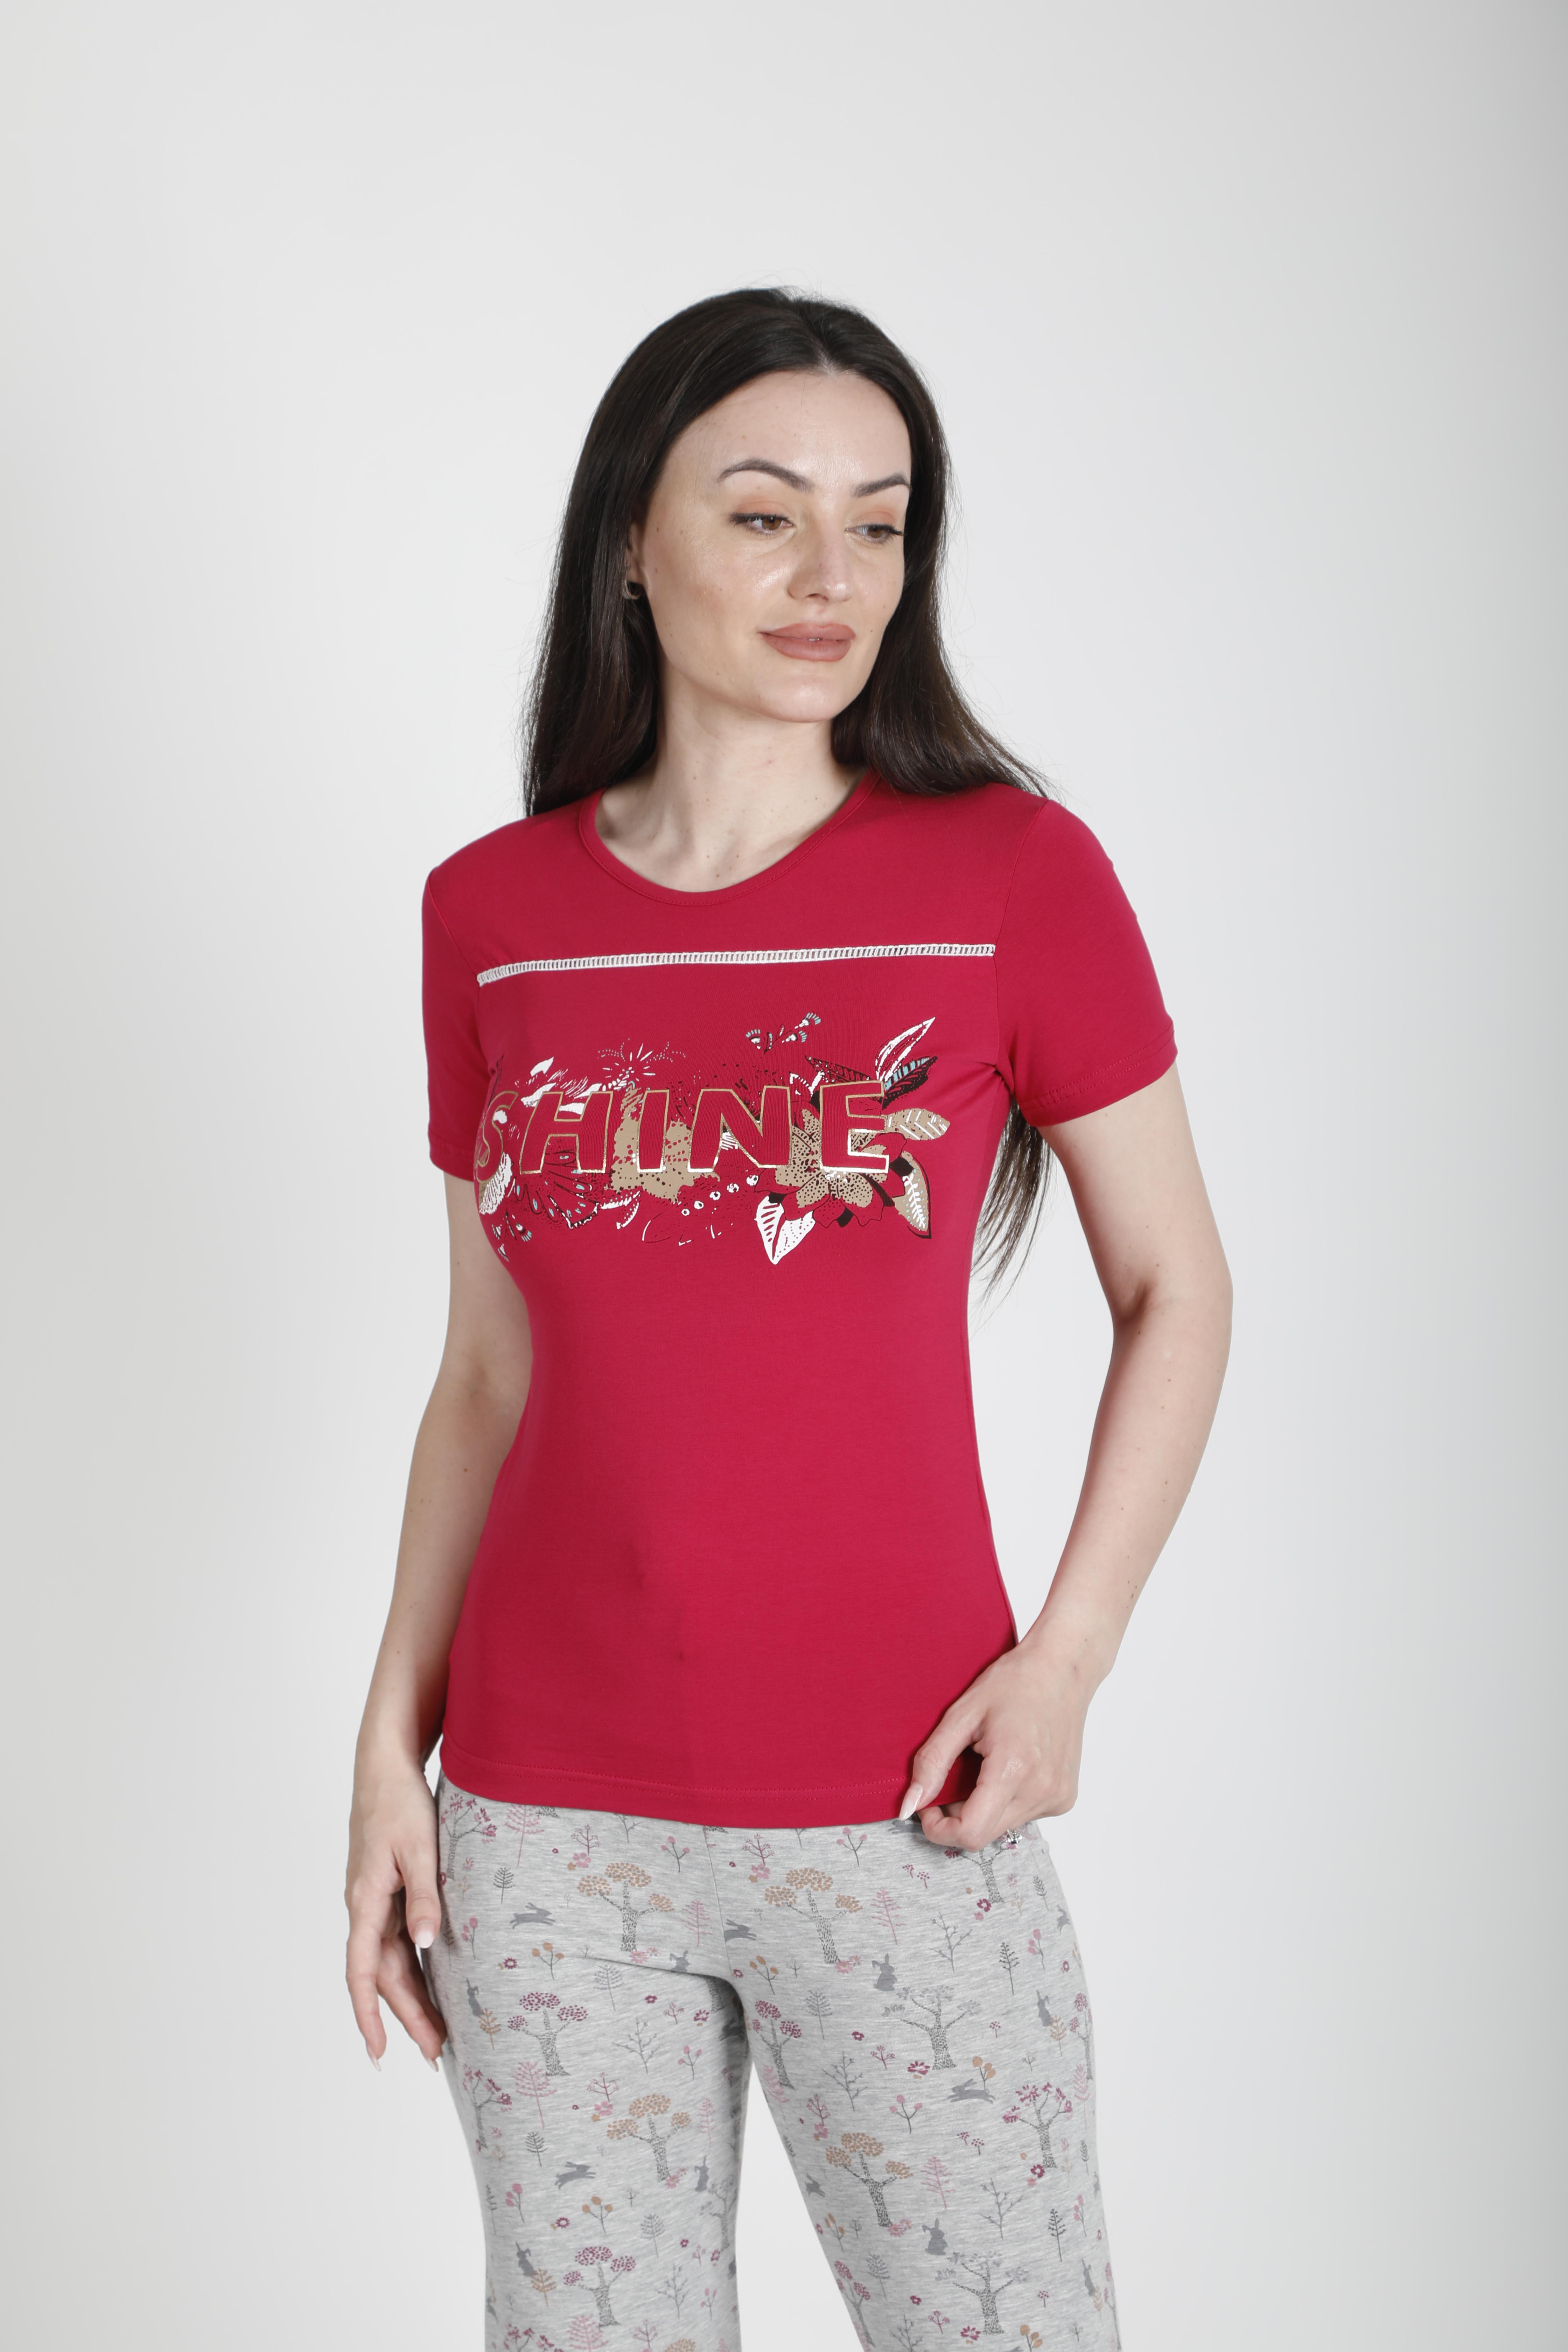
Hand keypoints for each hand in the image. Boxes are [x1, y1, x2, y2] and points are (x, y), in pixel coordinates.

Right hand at [345, 1750, 447, 2067]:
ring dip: (410, 1998)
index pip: (362, 1971)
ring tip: (437, 2036)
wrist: (385, 1767)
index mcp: (366, 1901)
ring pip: (390, 1962)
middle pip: (382, 1975)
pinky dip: (413, 1968)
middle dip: (405, 2017)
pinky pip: (397, 1942)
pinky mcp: (387, 1893)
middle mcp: (365, 1908)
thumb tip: (427, 1943)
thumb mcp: (419, 1847)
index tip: (379, 2051)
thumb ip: (426, 1895)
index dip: (368, 2013)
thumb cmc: (401, 1803)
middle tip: (434, 2055)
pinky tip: (430, 1988)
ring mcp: (375, 1902)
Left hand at [896, 1635, 1099, 1849]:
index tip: (928, 1806)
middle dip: (957, 1816)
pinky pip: (1023, 1816)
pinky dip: (1006, 1800)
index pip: (970, 1833)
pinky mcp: (1064, 1798)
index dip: (939, 1828)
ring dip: (982, 1808)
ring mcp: (1056, 1798)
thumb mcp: (961, 1715)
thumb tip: (909, 1805)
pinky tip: (1010, 1767)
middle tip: (953, 1779)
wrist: (1063, 1668)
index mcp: (1013, 1769)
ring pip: (1002, 1827)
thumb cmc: (1014, 1682)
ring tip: (985, 1764)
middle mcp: (1040, 1791)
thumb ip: (932, 1762)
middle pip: (984, 1835)